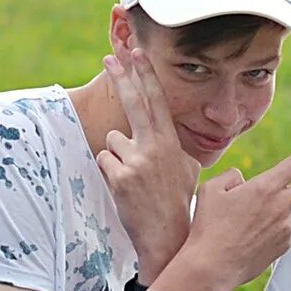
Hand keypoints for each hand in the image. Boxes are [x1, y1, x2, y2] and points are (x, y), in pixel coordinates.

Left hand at [94, 49, 198, 278]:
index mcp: (170, 143)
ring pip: (112, 141)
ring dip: (117, 155)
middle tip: (110, 56)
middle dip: (121, 76)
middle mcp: (154, 147)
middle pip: (133, 104)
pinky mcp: (119, 178)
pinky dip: (110, 172)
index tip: (136, 53)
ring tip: (134, 179)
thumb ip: (172, 146)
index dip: (145, 75)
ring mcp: (136, 162)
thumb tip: (161, 132)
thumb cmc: (176, 201)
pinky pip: (104, 161)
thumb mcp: (186, 168)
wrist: (169, 237)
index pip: (157, 101)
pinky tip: (125, 189)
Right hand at [162, 132, 290, 290]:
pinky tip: (245, 237)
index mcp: (265, 187)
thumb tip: (244, 180)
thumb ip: (232, 177)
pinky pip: (278, 227)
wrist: (211, 268)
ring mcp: (286, 227)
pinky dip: (266, 227)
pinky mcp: (284, 244)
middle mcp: (282, 205)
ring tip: (238, 226)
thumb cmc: (207, 227)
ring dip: (268, 209)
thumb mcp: (211, 190)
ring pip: (283, 207)